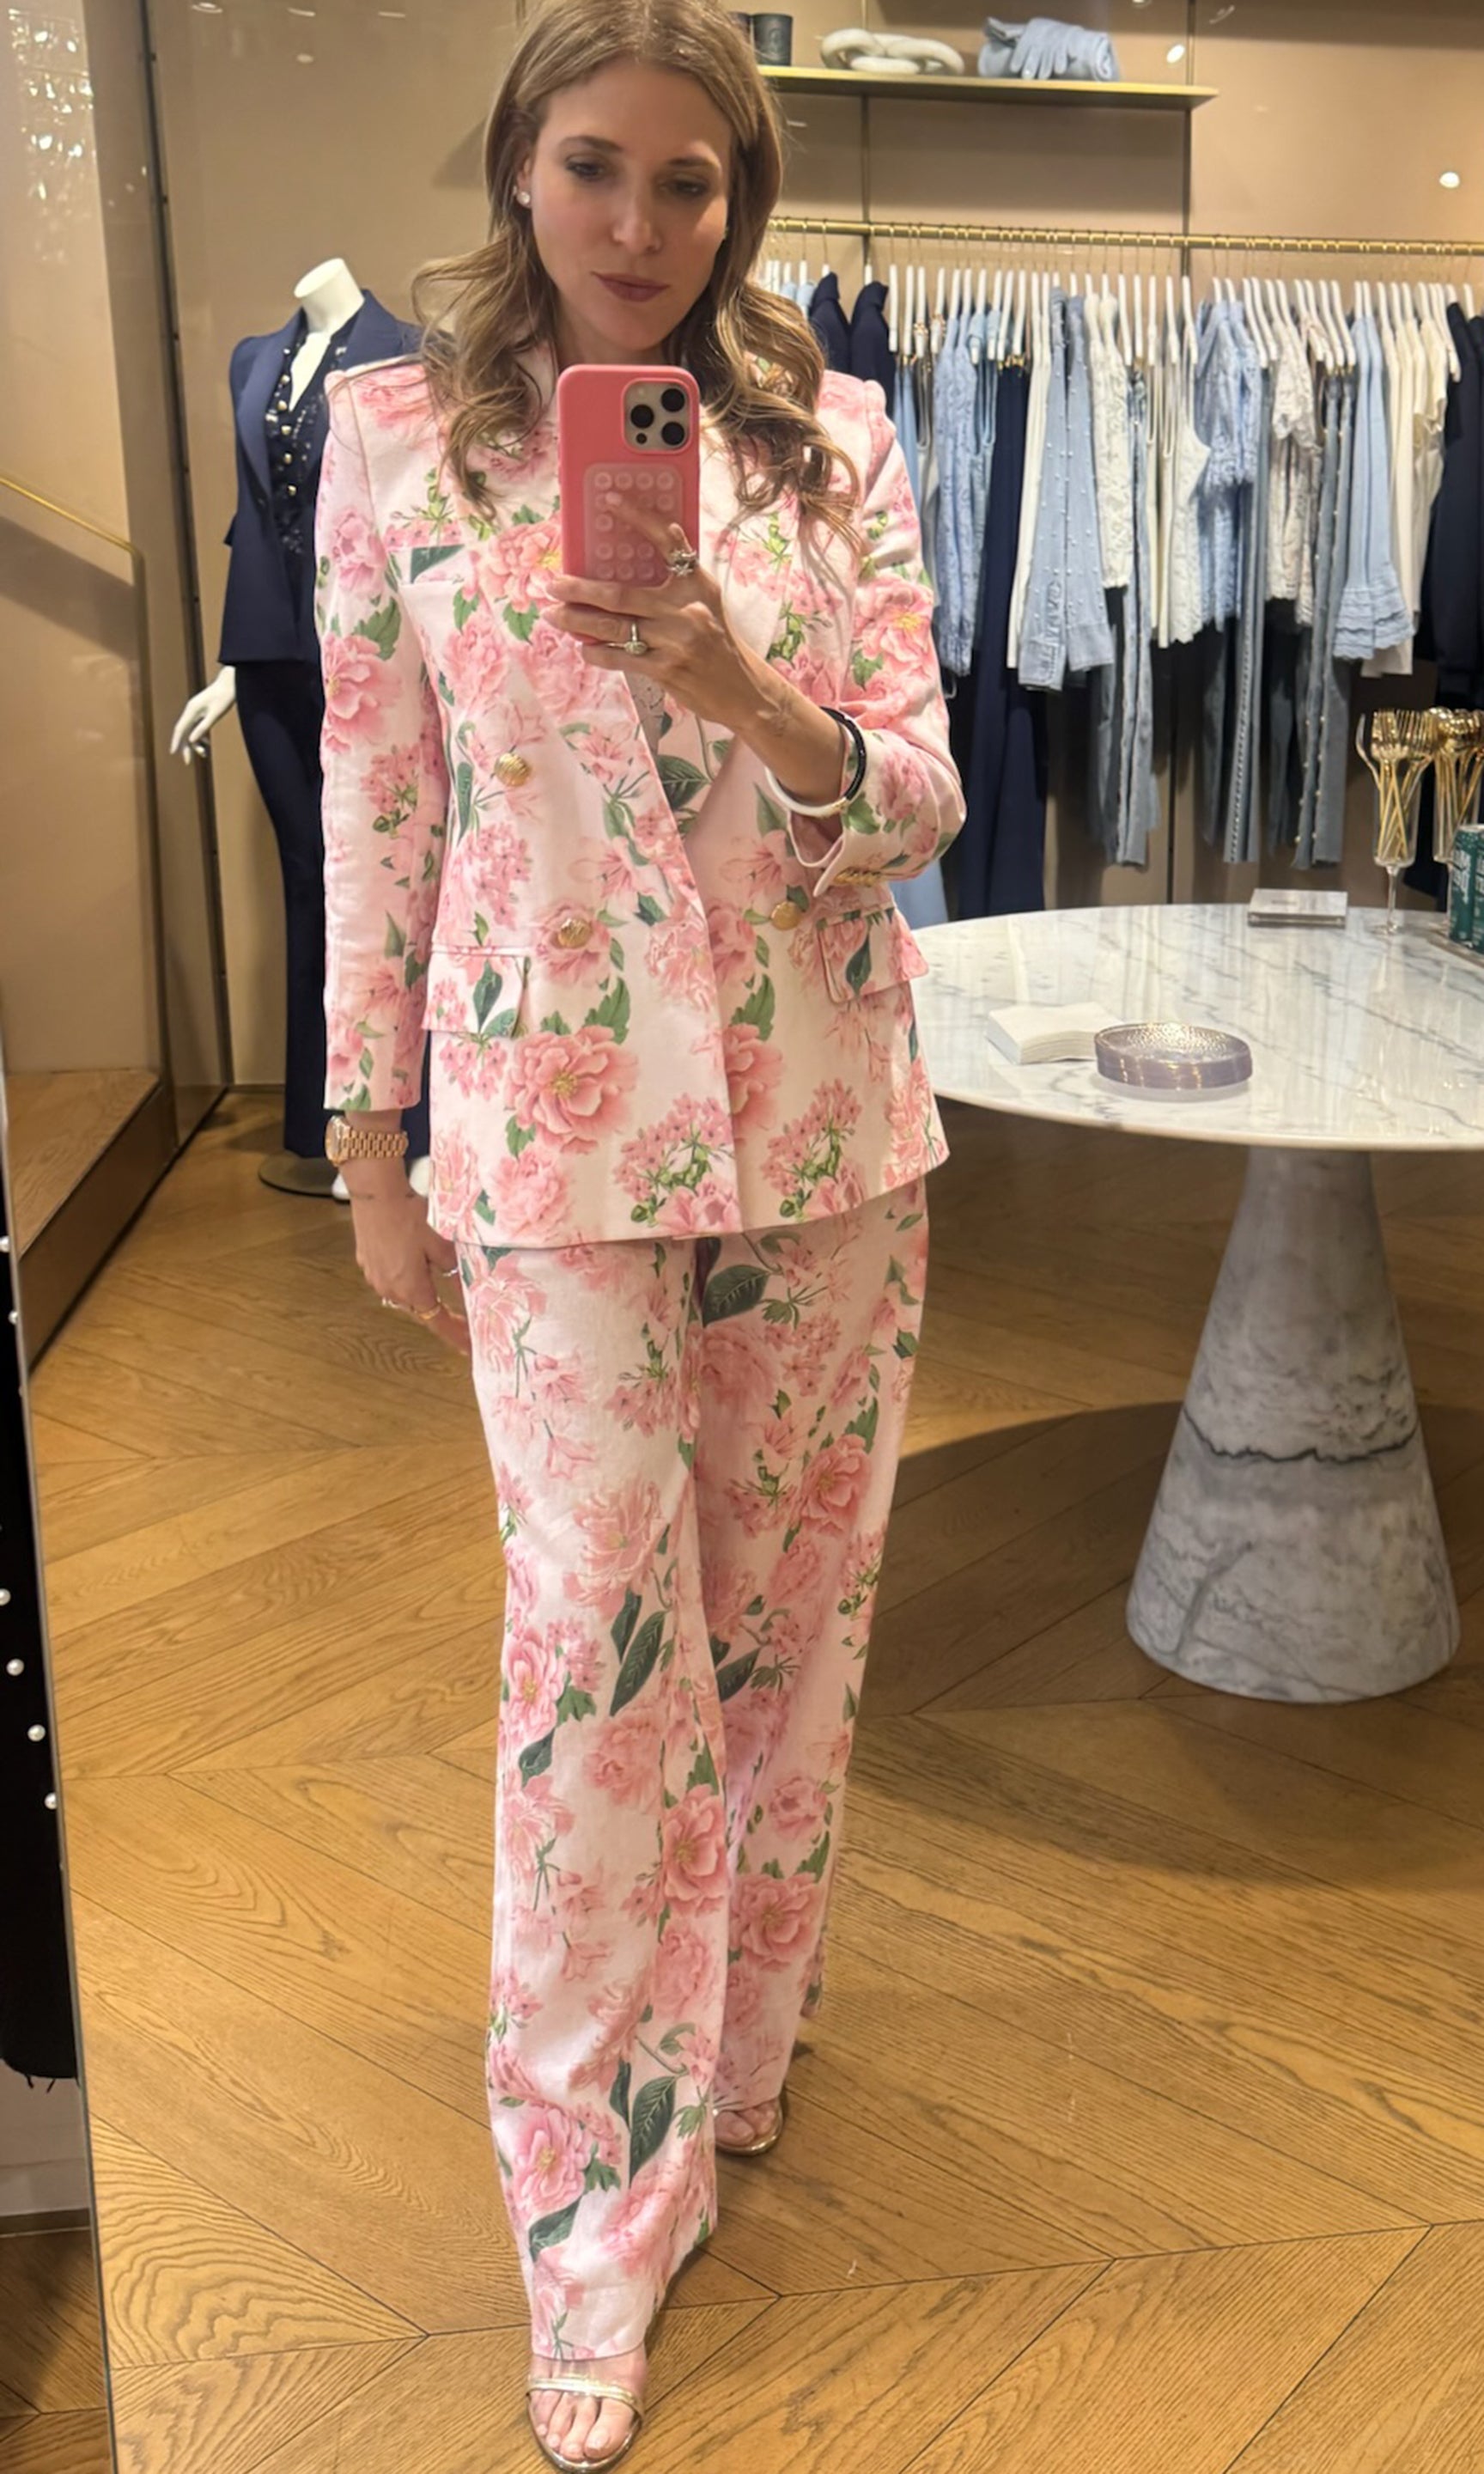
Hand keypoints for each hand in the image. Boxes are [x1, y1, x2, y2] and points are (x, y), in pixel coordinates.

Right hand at [348, 1181, 470, 1356]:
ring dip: (422, 1297)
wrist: (375, 1195)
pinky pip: (391, 1281)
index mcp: (412, 1289)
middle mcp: (391, 1290)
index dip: (455, 1335)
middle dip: (441, 1317)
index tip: (469, 1347)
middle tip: (462, 1321)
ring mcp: (376, 1279)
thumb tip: (467, 1286)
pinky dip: (406, 1281)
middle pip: (421, 1311)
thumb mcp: (441, 1245)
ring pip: (404, 1296)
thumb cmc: (409, 1217)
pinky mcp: (367, 1265)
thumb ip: (454, 1270)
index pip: (438, 1322)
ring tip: (440, 1294)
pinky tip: (414, 1268)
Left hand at [542, 498, 754, 726]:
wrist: (742, 688)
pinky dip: (598, 652)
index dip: (639, 517)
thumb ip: (678, 575)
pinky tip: (583, 648)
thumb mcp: (705, 599)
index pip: (666, 540)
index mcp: (696, 583)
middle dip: (580, 589)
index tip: (610, 500)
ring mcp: (675, 642)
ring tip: (554, 615)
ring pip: (615, 628)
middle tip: (553, 584)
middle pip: (621, 595)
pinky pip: (623, 658)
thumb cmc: (717, 639)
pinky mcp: (667, 670)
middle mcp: (686, 609)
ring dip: (578, 621)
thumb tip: (639, 554)